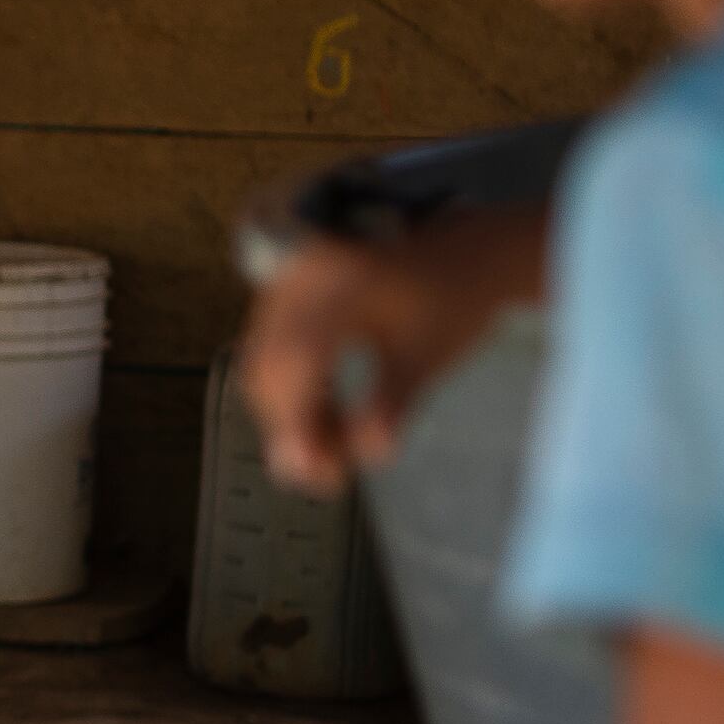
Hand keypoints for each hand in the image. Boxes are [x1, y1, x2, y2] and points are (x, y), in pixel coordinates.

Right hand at [234, 205, 545, 492]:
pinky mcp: (288, 293)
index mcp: (342, 286)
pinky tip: (324, 414)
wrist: (461, 248)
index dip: (297, 423)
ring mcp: (290, 282)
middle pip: (268, 366)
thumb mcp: (428, 358)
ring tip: (330, 449)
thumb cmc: (451, 301)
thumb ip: (392, 405)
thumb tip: (367, 455)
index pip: (297, 360)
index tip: (319, 474)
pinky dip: (290, 389)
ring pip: (262, 362)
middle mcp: (303, 277)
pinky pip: (270, 348)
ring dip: (287, 412)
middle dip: (290, 427)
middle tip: (328, 474)